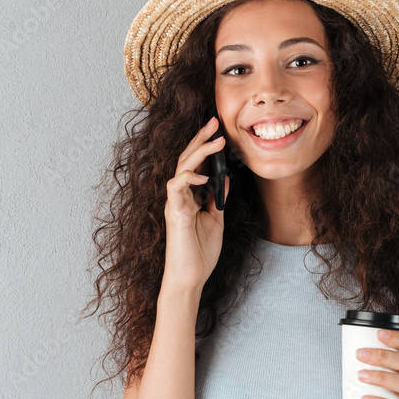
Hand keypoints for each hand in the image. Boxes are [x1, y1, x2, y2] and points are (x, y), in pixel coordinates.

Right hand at [162, 116, 229, 293]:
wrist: (190, 277)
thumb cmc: (200, 253)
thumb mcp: (216, 220)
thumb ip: (217, 199)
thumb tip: (224, 179)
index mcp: (189, 196)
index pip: (196, 164)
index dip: (205, 146)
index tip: (218, 129)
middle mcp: (180, 195)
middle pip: (187, 158)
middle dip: (201, 138)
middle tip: (214, 121)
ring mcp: (175, 202)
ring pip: (182, 167)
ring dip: (199, 151)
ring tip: (216, 139)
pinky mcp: (174, 212)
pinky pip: (176, 186)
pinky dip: (188, 177)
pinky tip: (203, 175)